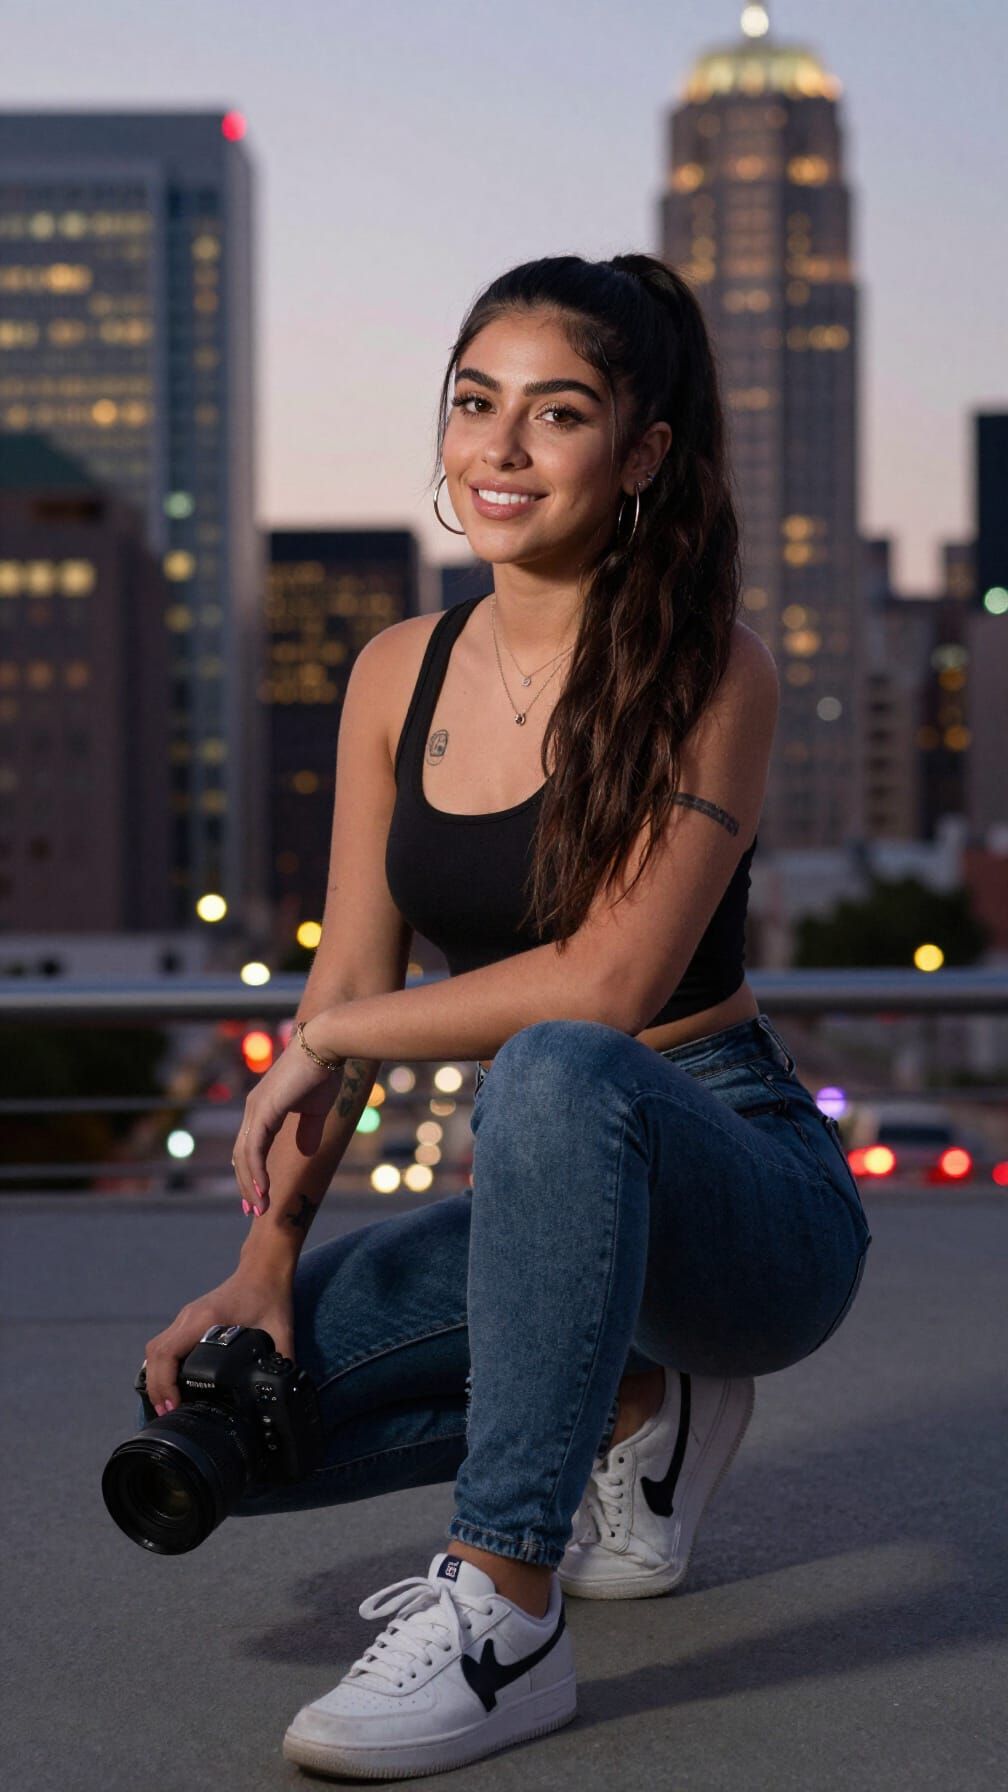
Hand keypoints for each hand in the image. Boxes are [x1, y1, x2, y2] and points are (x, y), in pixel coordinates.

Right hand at [144, 1267, 295, 1413]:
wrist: (264, 1270)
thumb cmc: (271, 1296)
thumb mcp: (279, 1331)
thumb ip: (282, 1361)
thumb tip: (286, 1392)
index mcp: (205, 1319)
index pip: (168, 1352)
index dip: (164, 1383)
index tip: (172, 1406)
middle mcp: (189, 1317)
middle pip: (155, 1353)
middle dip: (156, 1387)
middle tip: (168, 1413)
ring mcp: (186, 1317)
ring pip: (156, 1349)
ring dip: (157, 1377)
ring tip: (168, 1404)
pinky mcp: (189, 1321)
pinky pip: (165, 1345)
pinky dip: (163, 1366)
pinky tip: (173, 1384)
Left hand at [232, 1026, 344, 1212]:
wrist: (325, 1046)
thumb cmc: (323, 1072)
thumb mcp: (316, 1109)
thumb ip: (308, 1130)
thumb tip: (306, 1151)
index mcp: (263, 1109)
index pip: (250, 1147)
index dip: (252, 1173)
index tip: (258, 1197)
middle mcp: (253, 1110)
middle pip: (242, 1156)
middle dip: (246, 1185)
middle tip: (254, 1212)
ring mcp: (256, 1110)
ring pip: (245, 1157)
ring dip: (251, 1185)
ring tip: (260, 1208)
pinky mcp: (264, 1111)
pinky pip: (255, 1149)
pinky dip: (256, 1172)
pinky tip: (263, 1189)